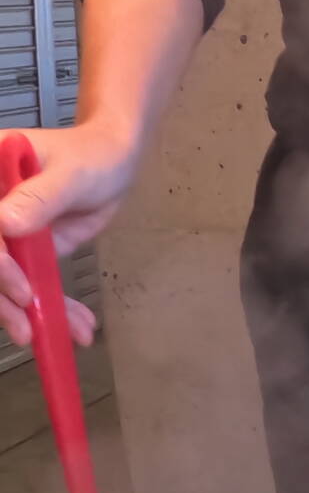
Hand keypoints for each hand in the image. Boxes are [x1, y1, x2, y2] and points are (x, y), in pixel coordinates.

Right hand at [0, 123, 137, 348]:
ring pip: (3, 281)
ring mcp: (2, 235)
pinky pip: (27, 284)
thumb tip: (3, 225)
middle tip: (27, 330)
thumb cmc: (93, 156)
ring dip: (24, 313)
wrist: (113, 161)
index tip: (20, 288)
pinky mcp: (22, 255)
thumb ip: (40, 198)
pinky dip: (49, 307)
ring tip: (51, 336)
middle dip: (1, 300)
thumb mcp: (72, 174)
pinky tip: (72, 326)